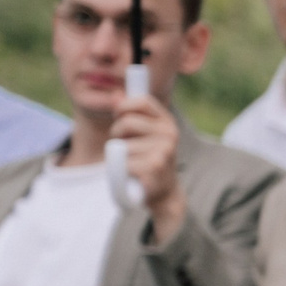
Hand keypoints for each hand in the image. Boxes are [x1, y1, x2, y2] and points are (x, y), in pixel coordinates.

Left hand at [112, 89, 185, 243]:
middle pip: (126, 122)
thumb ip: (129, 111)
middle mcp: (170, 134)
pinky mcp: (154, 168)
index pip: (141, 101)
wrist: (163, 191)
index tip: (119, 116)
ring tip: (132, 163)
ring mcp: (164, 151)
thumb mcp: (141, 132)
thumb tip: (115, 94)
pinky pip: (123, 163)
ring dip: (119, 156)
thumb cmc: (147, 158)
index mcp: (167, 122)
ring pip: (122, 145)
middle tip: (126, 147)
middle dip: (117, 135)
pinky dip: (122, 170)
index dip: (123, 107)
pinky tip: (133, 175)